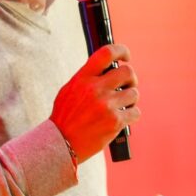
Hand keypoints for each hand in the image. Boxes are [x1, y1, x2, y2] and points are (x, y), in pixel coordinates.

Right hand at [51, 43, 139, 161]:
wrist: (60, 144)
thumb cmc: (65, 117)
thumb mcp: (69, 90)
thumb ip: (87, 78)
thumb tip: (108, 68)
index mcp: (83, 78)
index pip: (106, 53)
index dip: (121, 51)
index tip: (126, 57)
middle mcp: (95, 89)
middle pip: (127, 72)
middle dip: (131, 79)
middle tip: (127, 86)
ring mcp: (106, 105)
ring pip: (134, 93)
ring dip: (131, 99)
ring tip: (122, 105)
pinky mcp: (115, 121)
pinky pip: (135, 112)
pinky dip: (131, 115)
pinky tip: (123, 118)